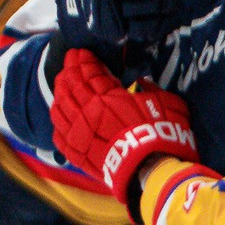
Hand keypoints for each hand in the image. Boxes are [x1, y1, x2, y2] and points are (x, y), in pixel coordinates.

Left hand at [48, 47, 198, 212]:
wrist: (152, 172)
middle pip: (70, 86)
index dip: (85, 61)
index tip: (83, 53)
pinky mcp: (77, 154)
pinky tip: (61, 115)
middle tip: (71, 60)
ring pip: (59, 108)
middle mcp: (87, 113)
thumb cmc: (163, 135)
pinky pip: (59, 135)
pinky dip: (58, 122)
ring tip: (63, 83)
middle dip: (69, 70)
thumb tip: (142, 83)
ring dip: (60, 92)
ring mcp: (79, 135)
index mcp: (107, 98)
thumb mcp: (166, 102)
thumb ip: (151, 89)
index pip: (89, 72)